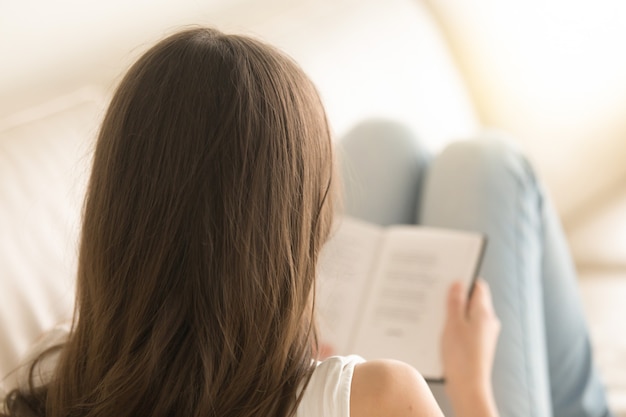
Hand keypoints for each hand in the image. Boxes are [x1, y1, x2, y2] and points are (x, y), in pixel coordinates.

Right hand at [441, 279, 500, 416]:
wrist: (468, 388)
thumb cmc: (461, 356)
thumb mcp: (453, 324)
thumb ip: (455, 303)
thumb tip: (458, 284)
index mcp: (484, 313)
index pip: (478, 286)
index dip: (464, 279)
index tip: (448, 276)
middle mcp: (488, 322)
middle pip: (472, 300)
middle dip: (455, 296)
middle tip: (436, 293)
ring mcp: (483, 335)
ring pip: (467, 315)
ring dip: (453, 312)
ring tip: (434, 312)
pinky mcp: (477, 346)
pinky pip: (466, 329)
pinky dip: (454, 326)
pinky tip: (439, 330)